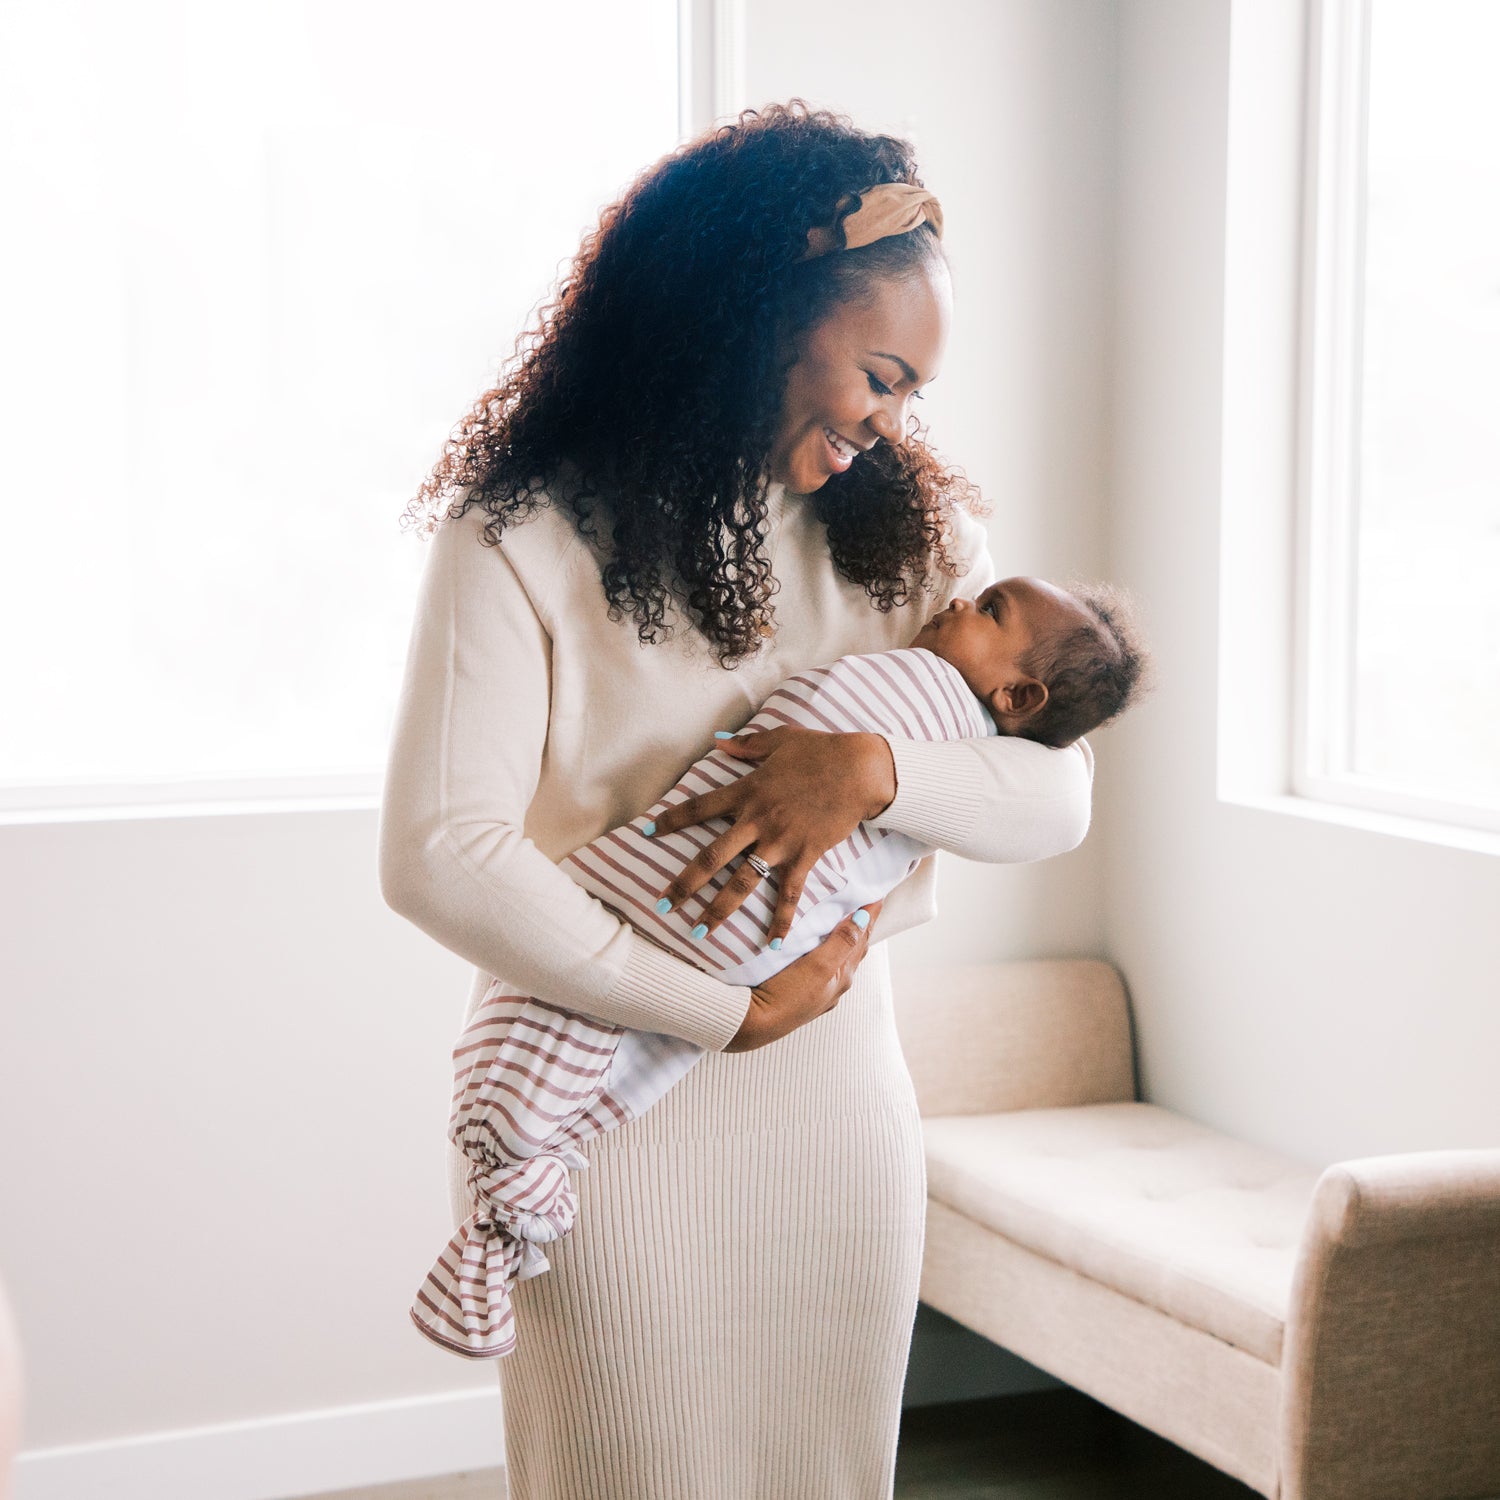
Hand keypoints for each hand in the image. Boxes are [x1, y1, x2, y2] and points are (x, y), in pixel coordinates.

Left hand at [649, 727, 897, 945]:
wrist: (860, 769)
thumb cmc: (821, 750)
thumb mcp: (779, 739)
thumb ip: (746, 745)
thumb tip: (718, 741)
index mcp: (746, 790)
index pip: (699, 808)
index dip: (671, 820)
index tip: (647, 832)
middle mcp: (757, 821)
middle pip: (711, 857)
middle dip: (684, 884)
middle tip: (662, 906)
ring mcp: (780, 843)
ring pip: (741, 882)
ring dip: (719, 909)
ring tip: (699, 931)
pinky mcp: (805, 856)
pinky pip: (789, 894)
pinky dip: (782, 920)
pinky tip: (773, 944)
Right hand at [724, 902, 882, 1051]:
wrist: (751, 1024)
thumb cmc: (786, 995)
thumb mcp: (818, 966)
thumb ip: (841, 943)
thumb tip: (863, 918)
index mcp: (842, 975)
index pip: (861, 938)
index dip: (870, 915)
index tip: (878, 893)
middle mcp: (834, 985)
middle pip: (853, 948)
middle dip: (860, 925)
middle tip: (865, 902)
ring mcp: (818, 991)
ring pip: (838, 958)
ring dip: (844, 938)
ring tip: (844, 919)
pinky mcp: (800, 993)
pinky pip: (821, 965)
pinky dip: (826, 949)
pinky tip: (817, 947)